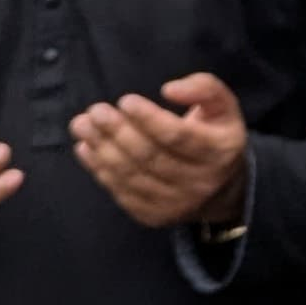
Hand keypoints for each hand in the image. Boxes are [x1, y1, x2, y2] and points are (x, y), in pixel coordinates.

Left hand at [71, 72, 251, 231]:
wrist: (222, 190)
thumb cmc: (214, 136)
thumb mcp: (223, 106)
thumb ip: (203, 88)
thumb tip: (169, 89)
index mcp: (219, 151)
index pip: (178, 136)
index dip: (149, 119)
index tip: (125, 101)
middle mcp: (200, 182)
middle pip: (150, 156)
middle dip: (118, 132)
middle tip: (95, 111)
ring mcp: (176, 203)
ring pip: (132, 175)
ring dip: (102, 150)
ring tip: (82, 126)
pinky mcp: (154, 216)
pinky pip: (122, 192)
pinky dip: (100, 170)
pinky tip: (86, 149)